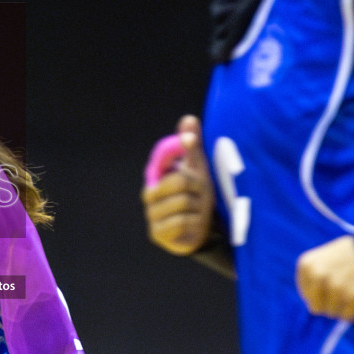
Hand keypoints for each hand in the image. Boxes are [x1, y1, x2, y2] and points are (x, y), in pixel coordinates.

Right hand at [142, 115, 215, 254]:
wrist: (198, 230)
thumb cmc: (196, 196)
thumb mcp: (197, 170)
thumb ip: (192, 146)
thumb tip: (189, 119)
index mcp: (156, 175)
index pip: (163, 158)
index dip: (178, 152)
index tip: (192, 145)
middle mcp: (149, 193)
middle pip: (179, 181)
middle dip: (198, 187)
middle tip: (204, 195)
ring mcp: (151, 214)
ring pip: (183, 203)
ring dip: (199, 208)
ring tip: (199, 211)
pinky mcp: (157, 233)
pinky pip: (181, 222)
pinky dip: (194, 223)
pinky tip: (195, 225)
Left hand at [295, 236, 353, 320]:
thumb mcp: (326, 256)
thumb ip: (316, 275)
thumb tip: (312, 303)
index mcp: (308, 265)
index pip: (306, 293)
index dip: (319, 294)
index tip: (330, 289)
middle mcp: (318, 276)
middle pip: (316, 307)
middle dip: (328, 304)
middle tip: (342, 295)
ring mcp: (335, 287)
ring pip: (332, 313)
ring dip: (343, 307)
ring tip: (353, 292)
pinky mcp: (352, 298)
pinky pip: (347, 316)